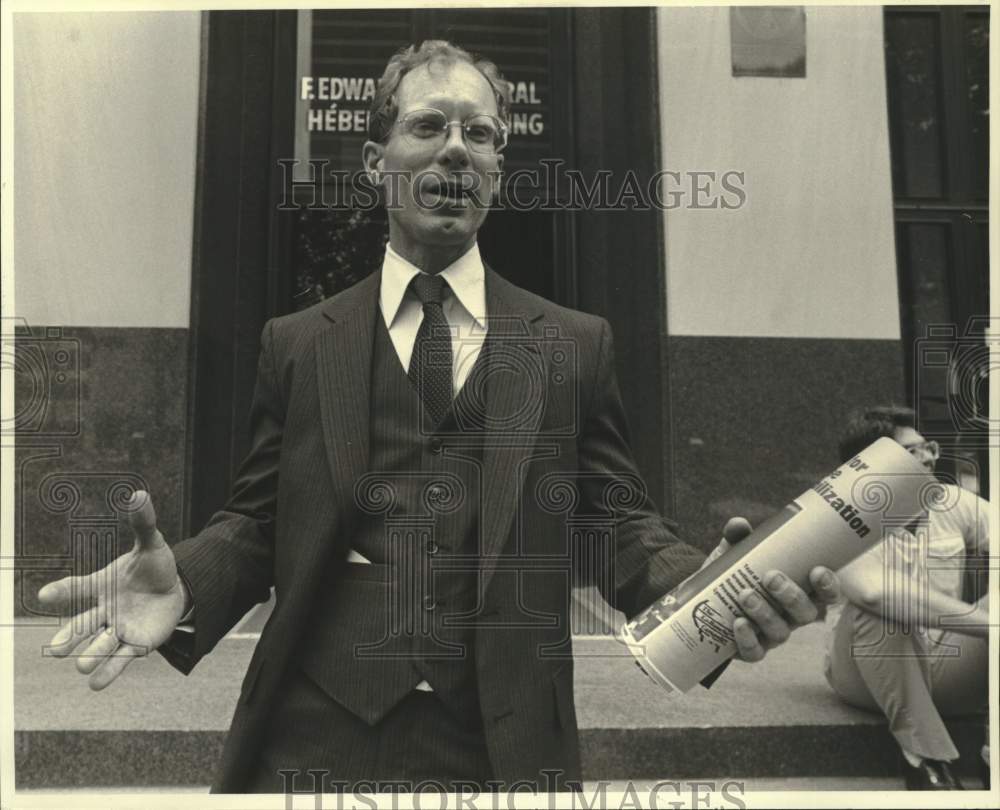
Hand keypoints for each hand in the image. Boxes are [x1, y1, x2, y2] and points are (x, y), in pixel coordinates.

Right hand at [37, 491, 187, 689]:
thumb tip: (139, 494)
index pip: (77, 587)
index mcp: (101, 585)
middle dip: (70, 636)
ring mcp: (119, 629)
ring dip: (91, 655)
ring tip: (81, 666)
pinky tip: (96, 685)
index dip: (62, 590)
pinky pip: (121, 659)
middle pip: (83, 624)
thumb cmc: (154, 567)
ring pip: (100, 644)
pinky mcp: (137, 644)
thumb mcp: (150, 543)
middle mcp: (104, 610)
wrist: (174, 590)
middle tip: (56, 648)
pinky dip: (109, 672)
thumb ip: (142, 523)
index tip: (46, 594)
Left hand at [705, 517, 840, 662]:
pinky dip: (747, 639)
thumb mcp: (735, 554)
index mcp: (798, 591)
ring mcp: (772, 635)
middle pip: (806, 614)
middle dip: (791, 596)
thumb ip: (739, 538)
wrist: (701, 601)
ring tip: (745, 595)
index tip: (817, 570)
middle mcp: (791, 616)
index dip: (829, 586)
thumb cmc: (731, 575)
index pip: (825, 594)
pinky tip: (738, 623)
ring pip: (780, 631)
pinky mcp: (751, 649)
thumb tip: (739, 524)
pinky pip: (755, 652)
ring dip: (765, 613)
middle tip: (770, 577)